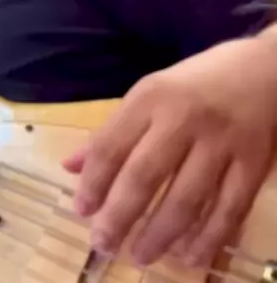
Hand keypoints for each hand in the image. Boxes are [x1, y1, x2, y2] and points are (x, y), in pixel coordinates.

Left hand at [63, 33, 276, 266]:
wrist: (266, 68)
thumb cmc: (196, 84)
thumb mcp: (148, 94)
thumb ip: (111, 131)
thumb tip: (69, 166)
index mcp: (149, 98)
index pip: (110, 146)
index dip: (93, 183)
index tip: (81, 211)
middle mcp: (183, 119)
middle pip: (144, 175)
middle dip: (119, 215)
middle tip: (103, 244)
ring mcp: (222, 142)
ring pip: (186, 198)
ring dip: (160, 234)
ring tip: (140, 256)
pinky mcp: (255, 163)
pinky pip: (230, 208)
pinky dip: (209, 237)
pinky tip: (190, 257)